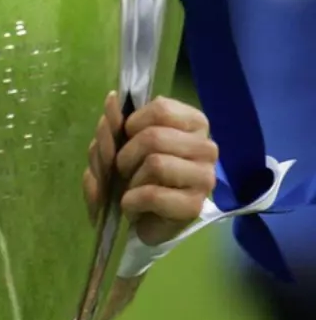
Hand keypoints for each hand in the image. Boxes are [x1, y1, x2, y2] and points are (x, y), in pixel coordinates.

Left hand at [86, 93, 217, 244]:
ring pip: (156, 163)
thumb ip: (113, 124)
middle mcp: (206, 147)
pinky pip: (152, 194)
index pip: (161, 108)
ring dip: (128, 180)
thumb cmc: (128, 176)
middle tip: (123, 171)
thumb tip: (112, 99)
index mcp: (192, 124)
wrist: (133, 220)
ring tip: (130, 189)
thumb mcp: (113, 146)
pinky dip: (130, 201)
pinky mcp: (194, 206)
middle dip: (123, 156)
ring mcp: (204, 178)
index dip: (131, 124)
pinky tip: (131, 206)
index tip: (126, 138)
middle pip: (154, 136)